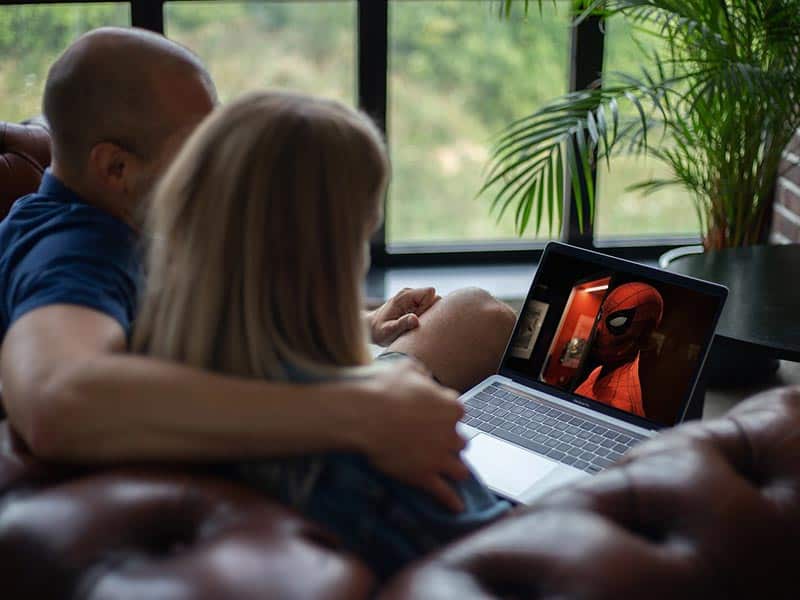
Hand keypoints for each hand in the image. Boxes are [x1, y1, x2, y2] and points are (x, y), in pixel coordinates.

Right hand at [356, 360, 469, 511]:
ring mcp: (439, 457)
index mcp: (450, 406)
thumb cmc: (382, 387)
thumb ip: (420, 373)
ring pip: (459, 469)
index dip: (445, 414)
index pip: (457, 411)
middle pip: (461, 442)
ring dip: (455, 470)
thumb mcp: (406, 368)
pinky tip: (456, 508)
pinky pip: (444, 492)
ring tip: (452, 474)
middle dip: (451, 443)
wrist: (362, 414)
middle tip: (436, 443)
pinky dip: (451, 501)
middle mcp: (451, 433)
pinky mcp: (424, 476)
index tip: (435, 416)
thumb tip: (423, 376)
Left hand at [367, 287, 440, 345]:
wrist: (371, 328)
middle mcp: (410, 294)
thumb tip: (415, 320)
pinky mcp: (414, 304)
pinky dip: (426, 317)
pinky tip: (414, 324)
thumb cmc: (378, 331)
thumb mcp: (388, 330)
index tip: (418, 318)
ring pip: (433, 303)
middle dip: (430, 312)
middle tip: (416, 323)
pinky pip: (429, 308)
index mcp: (405, 296)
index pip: (430, 292)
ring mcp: (413, 298)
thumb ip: (401, 324)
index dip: (428, 306)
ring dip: (428, 316)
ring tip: (414, 325)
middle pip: (434, 297)